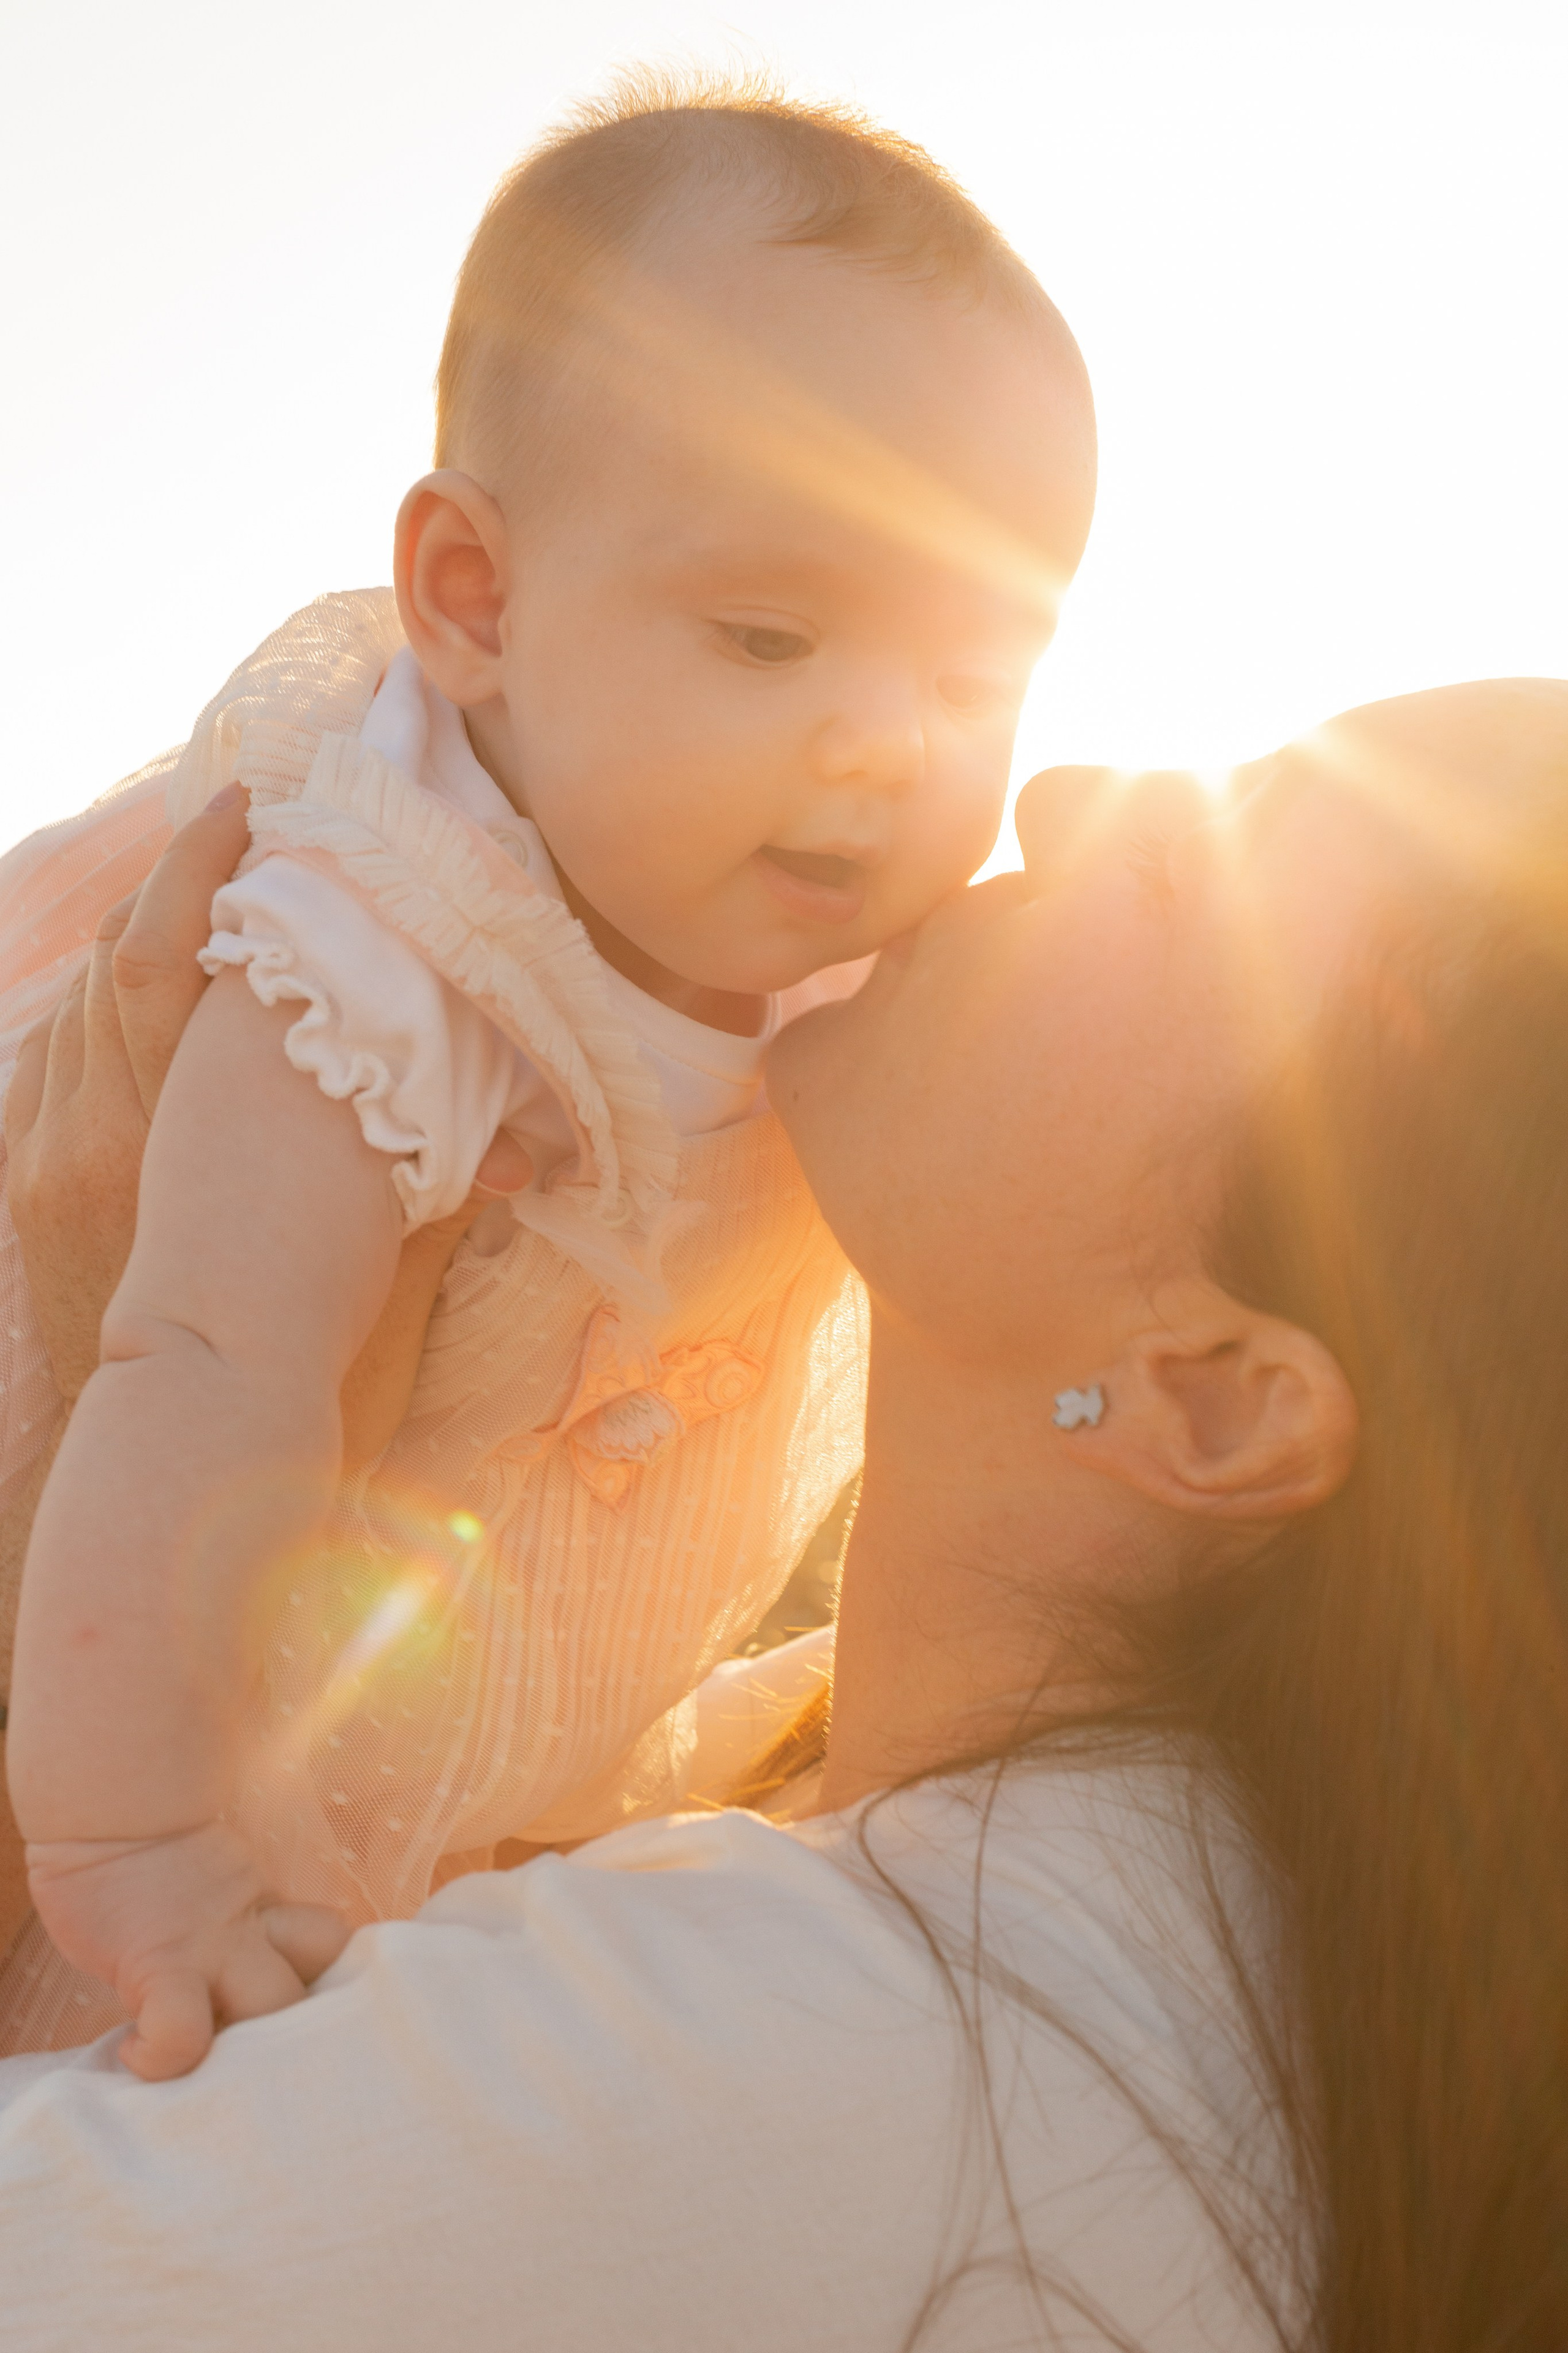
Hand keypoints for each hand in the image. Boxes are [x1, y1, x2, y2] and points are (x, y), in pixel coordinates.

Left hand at [3, 782, 530, 1456]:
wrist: (156, 1486)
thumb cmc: (276, 1409)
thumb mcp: (369, 1306)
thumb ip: (426, 1210)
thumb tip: (517, 1149)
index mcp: (174, 1149)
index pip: (173, 964)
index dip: (207, 872)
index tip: (256, 810)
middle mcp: (90, 1136)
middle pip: (123, 960)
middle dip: (185, 885)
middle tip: (249, 827)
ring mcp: (47, 1155)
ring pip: (85, 1000)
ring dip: (149, 938)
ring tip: (217, 896)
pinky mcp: (28, 1181)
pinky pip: (57, 1054)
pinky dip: (108, 1005)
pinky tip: (156, 994)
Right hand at [25, 1820, 348, 2078]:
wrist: (108, 1808)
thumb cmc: (147, 1845)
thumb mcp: (213, 1877)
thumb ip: (237, 1909)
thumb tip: (244, 1946)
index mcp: (266, 1910)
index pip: (330, 1946)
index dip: (322, 1983)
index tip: (285, 2016)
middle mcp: (250, 1931)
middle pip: (317, 1983)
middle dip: (296, 2031)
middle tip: (251, 2052)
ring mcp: (210, 1950)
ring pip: (274, 2006)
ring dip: (248, 2050)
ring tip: (207, 2059)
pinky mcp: (158, 1969)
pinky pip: (181, 2034)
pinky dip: (162, 2059)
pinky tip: (136, 2054)